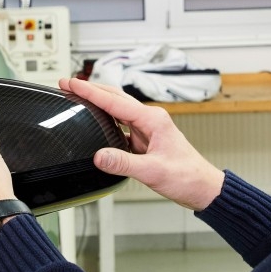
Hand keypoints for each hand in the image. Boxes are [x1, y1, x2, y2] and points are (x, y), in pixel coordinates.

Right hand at [59, 77, 224, 210]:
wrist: (202, 188)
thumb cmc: (186, 176)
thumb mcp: (153, 171)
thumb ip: (123, 163)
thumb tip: (99, 156)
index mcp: (153, 120)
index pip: (115, 101)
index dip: (90, 92)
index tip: (72, 83)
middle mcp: (150, 120)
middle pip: (115, 97)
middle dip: (91, 89)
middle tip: (68, 84)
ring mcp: (147, 129)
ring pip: (117, 109)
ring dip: (98, 102)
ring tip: (77, 97)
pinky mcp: (145, 140)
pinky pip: (121, 124)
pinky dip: (105, 119)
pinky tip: (96, 121)